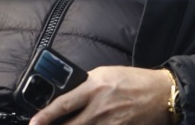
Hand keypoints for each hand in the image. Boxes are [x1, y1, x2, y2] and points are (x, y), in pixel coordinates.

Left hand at [28, 66, 172, 124]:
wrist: (161, 94)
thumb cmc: (134, 81)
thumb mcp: (106, 74)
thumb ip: (86, 86)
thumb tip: (68, 97)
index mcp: (94, 88)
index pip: (63, 104)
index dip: (45, 116)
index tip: (33, 124)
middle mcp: (100, 108)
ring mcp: (110, 124)